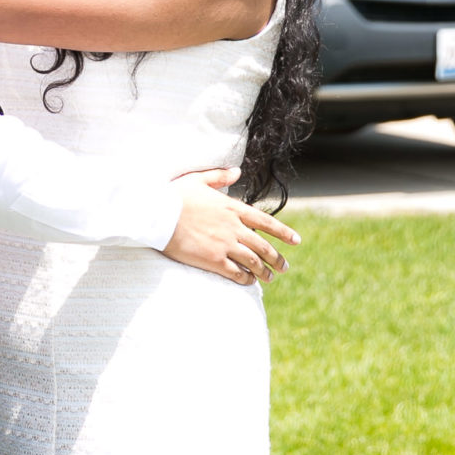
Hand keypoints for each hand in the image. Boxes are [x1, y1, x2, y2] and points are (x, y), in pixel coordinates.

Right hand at [163, 169, 300, 285]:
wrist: (157, 215)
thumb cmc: (174, 196)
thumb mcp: (198, 180)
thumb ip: (219, 176)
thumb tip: (237, 171)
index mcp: (232, 208)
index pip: (266, 222)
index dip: (283, 233)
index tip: (296, 241)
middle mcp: (234, 228)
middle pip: (264, 247)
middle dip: (277, 258)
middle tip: (284, 267)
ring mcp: (225, 245)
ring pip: (254, 262)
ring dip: (264, 272)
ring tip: (270, 278)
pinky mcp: (213, 260)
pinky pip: (236, 273)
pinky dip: (246, 279)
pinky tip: (249, 283)